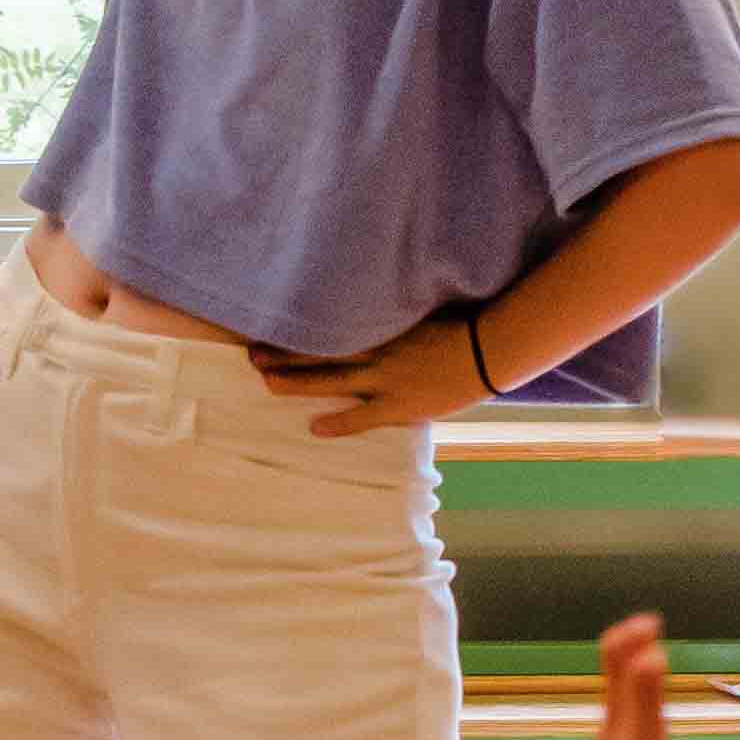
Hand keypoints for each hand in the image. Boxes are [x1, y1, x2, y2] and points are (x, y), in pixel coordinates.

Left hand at [248, 312, 490, 437]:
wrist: (488, 349)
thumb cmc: (459, 326)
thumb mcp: (421, 313)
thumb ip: (394, 317)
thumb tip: (373, 312)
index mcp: (381, 327)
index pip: (329, 326)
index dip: (299, 329)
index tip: (272, 325)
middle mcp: (376, 351)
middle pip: (321, 350)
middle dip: (285, 353)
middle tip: (252, 354)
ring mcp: (385, 379)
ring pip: (331, 380)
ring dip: (298, 381)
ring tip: (267, 381)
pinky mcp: (400, 405)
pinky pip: (363, 417)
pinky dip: (339, 423)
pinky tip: (314, 427)